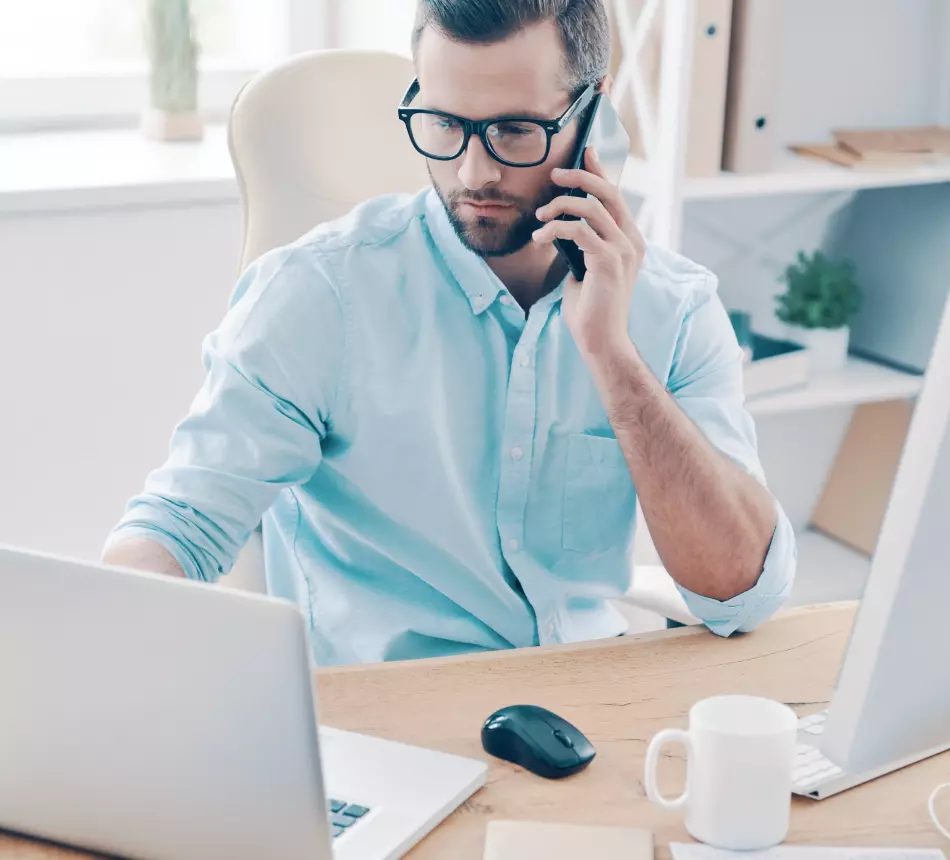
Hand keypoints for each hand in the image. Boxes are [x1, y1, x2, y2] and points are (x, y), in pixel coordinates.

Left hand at [532, 147, 645, 358]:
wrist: (601, 339)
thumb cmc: (591, 308)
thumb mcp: (588, 268)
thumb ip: (585, 244)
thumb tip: (563, 223)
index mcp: (630, 241)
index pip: (616, 197)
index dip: (600, 172)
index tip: (584, 153)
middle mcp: (632, 241)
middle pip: (609, 192)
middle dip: (580, 178)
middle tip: (554, 175)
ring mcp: (623, 250)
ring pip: (591, 208)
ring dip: (560, 206)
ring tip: (539, 217)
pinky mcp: (608, 261)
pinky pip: (578, 230)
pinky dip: (554, 229)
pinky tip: (539, 238)